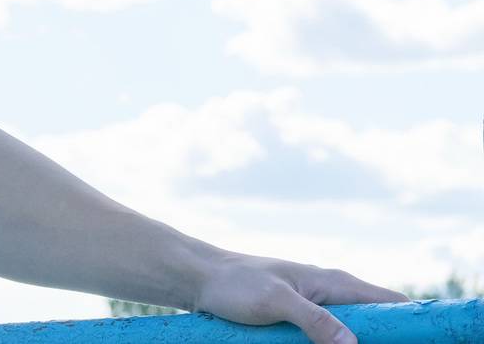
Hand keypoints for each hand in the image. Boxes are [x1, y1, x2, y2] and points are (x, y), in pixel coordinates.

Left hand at [193, 250, 408, 343]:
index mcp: (334, 282)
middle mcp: (332, 294)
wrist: (199, 279)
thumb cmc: (235, 284)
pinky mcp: (300, 321)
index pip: (390, 302)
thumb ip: (315, 320)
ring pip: (350, 334)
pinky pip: (327, 338)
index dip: (410, 323)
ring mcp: (316, 308)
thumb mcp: (275, 302)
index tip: (418, 341)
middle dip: (382, 340)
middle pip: (375, 323)